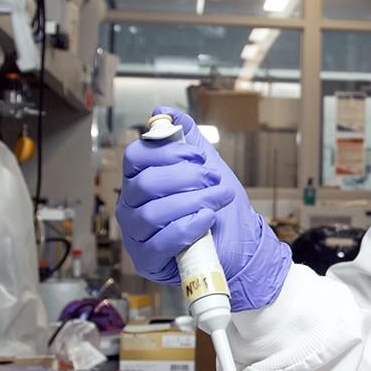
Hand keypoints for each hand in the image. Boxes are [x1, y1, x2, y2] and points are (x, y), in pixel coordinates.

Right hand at [115, 106, 290, 310]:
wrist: (239, 245)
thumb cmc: (217, 206)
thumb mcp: (207, 167)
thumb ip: (187, 138)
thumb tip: (163, 111)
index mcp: (140, 180)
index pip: (136, 157)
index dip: (167, 152)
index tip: (198, 157)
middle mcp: (131, 206)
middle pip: (145, 183)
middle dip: (187, 178)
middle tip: (214, 181)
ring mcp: (136, 234)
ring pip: (152, 212)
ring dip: (193, 201)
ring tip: (219, 199)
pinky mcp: (147, 260)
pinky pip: (160, 242)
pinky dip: (187, 227)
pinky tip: (207, 219)